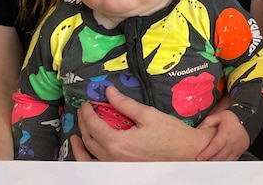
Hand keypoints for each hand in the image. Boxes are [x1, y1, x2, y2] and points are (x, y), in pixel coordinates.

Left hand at [76, 86, 215, 160]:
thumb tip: (110, 93)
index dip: (88, 112)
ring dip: (81, 143)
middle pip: (89, 138)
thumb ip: (125, 104)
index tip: (87, 103)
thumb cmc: (170, 134)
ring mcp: (115, 166)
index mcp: (117, 142)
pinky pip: (97, 165)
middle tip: (85, 111)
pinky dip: (88, 158)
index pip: (94, 124)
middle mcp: (112, 157)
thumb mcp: (148, 114)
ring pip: (89, 155)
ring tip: (77, 134)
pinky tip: (88, 152)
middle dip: (84, 122)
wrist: (185, 152)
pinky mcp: (120, 169)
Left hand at [195, 109, 249, 160]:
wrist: (246, 121)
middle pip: (220, 155)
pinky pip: (230, 161)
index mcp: (227, 132)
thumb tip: (196, 131)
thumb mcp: (217, 116)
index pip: (216, 145)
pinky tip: (216, 162)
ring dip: (215, 163)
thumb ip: (206, 123)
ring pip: (225, 160)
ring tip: (207, 163)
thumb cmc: (231, 120)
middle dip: (209, 160)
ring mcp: (238, 147)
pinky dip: (223, 163)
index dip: (207, 153)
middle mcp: (233, 141)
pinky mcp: (240, 152)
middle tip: (200, 163)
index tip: (199, 158)